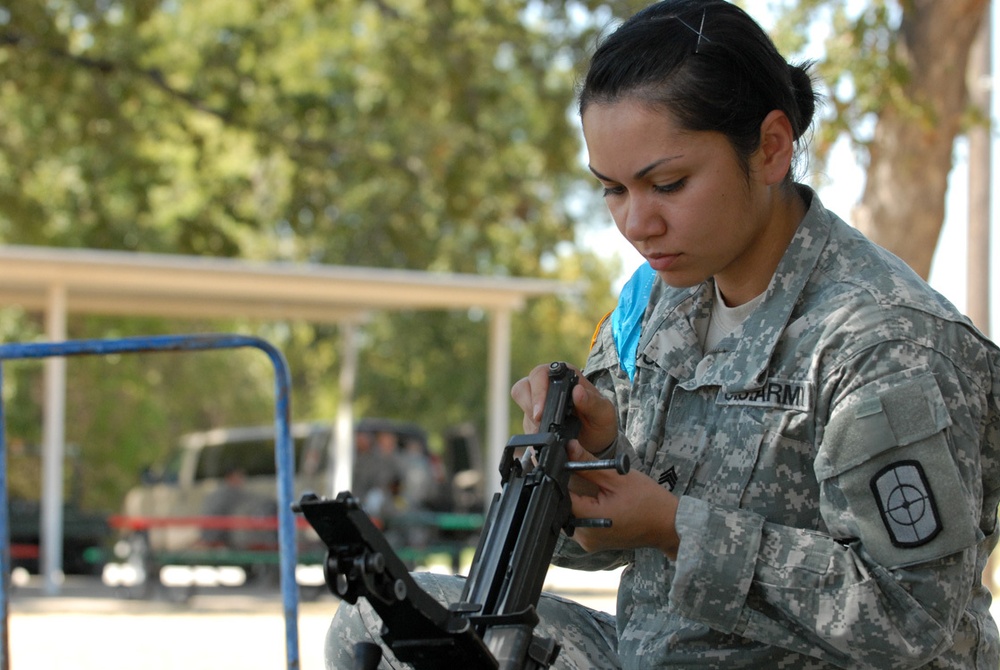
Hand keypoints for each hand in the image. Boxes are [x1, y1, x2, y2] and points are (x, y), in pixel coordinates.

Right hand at [510, 363, 617, 454]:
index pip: (541, 374)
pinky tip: (545, 439)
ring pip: (520, 406)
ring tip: (546, 432)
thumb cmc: (600, 421)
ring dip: (530, 421)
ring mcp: (538, 402)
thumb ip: (593, 402)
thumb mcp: (603, 413)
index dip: (538, 390)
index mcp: (564, 376)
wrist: (596, 443)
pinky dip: (532, 432)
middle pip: (523, 387)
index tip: (541, 412)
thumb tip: (577, 391)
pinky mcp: (532, 419)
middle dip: (530, 407)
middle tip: (541, 423)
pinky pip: (523, 423)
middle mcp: (547, 385)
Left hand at [565, 441, 679, 558]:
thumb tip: (568, 448)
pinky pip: (581, 523)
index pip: (561, 495)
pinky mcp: (594, 543)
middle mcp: (584, 536)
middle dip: (572, 489)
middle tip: (584, 476)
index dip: (562, 478)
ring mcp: (589, 543)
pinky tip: (599, 501)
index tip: (568, 466)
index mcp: (589, 520)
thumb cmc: (648, 501)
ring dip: (579, 500)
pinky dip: (586, 511)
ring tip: (596, 489)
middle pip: (564, 506)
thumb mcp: (617, 477)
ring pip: (571, 515)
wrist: (668, 524)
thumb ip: (587, 464)